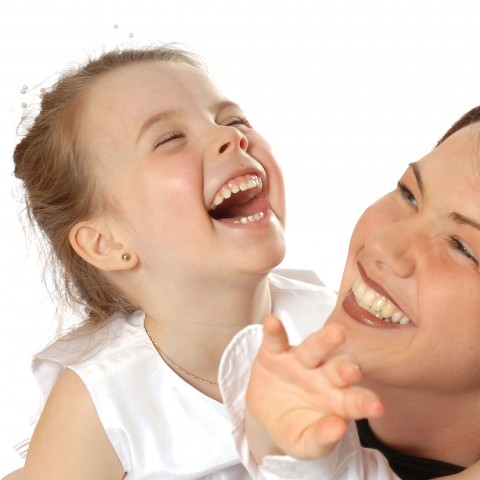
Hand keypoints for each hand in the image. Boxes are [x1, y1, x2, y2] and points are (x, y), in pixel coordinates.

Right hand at [246, 314, 383, 460]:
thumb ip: (322, 438)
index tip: (377, 407)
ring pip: (313, 348)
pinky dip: (274, 331)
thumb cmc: (294, 426)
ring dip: (324, 340)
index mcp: (336, 400)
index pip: (354, 400)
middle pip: (337, 369)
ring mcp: (298, 362)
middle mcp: (322, 375)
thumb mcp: (305, 443)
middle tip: (354, 369)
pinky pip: (275, 340)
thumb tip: (338, 428)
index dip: (364, 403)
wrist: (265, 413)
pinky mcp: (274, 353)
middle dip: (346, 368)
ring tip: (336, 332)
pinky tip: (272, 322)